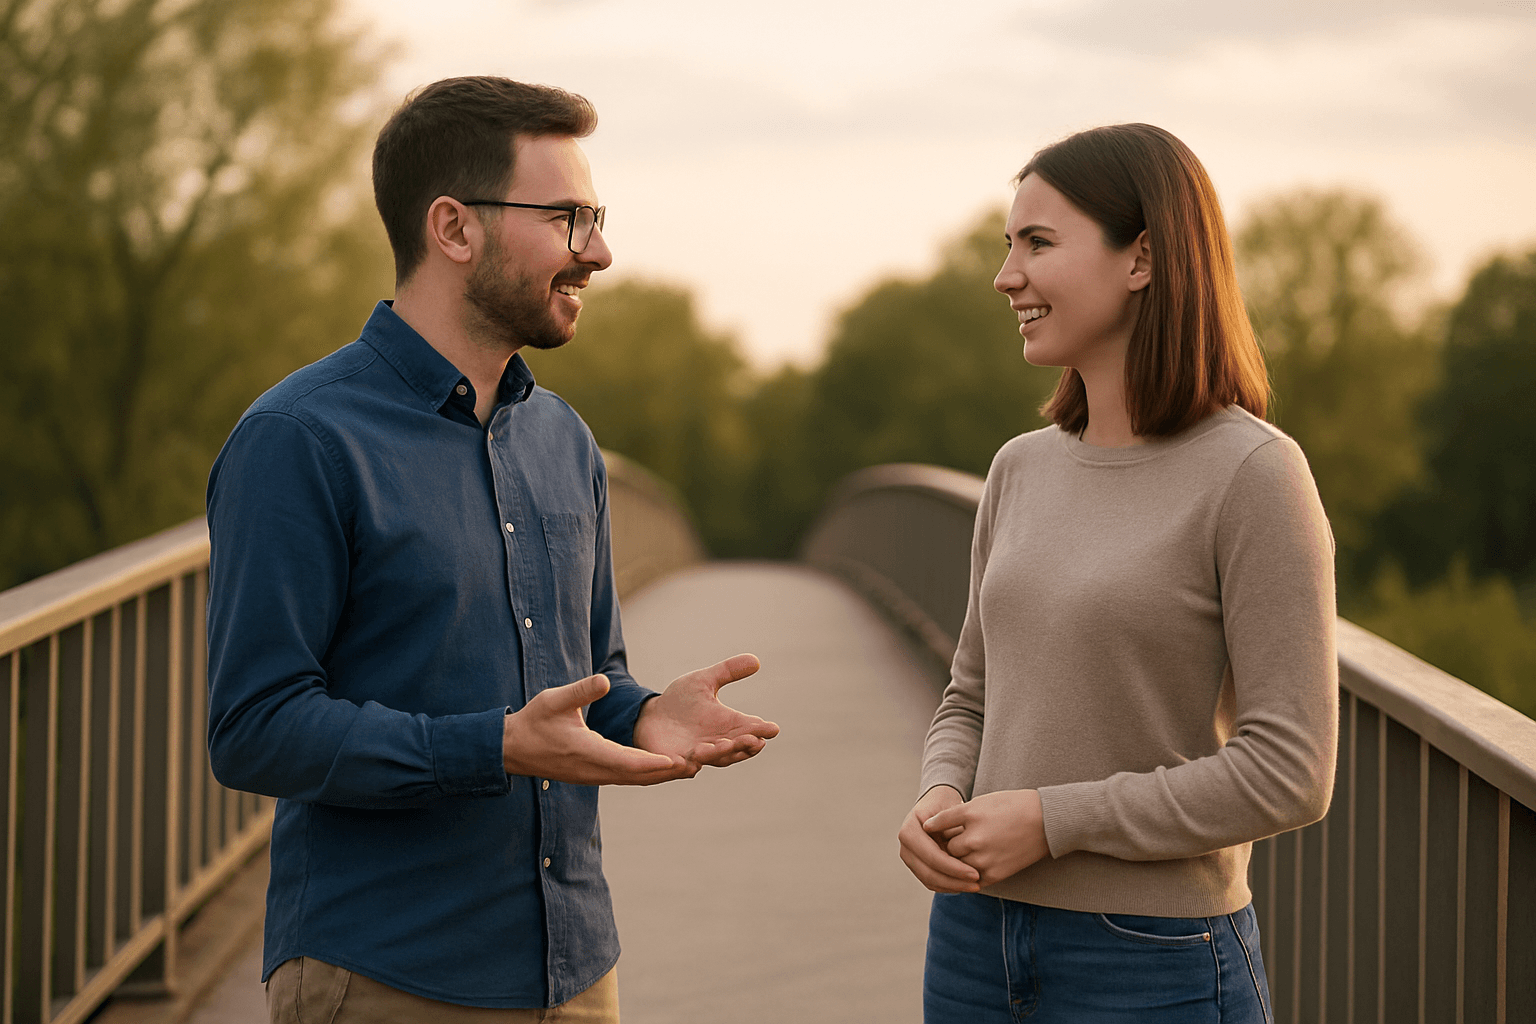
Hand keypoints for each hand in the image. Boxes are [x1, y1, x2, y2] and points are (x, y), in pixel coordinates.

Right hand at [503, 674, 689, 785]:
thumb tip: (605, 680)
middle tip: (698, 764)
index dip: (654, 763)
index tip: (678, 761)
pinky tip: (664, 768)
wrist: (512, 749)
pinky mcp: (593, 774)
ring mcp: (593, 775)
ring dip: (660, 774)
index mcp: (587, 752)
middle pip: (638, 776)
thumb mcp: (554, 700)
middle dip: (667, 771)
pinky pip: (625, 777)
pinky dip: (647, 773)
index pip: (627, 762)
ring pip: (634, 779)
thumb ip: (581, 691)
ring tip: (690, 767)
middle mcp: (594, 769)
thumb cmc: (533, 721)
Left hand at [631, 653, 779, 774]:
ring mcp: (696, 754)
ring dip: (720, 753)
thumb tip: (756, 660)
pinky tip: (690, 763)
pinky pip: (681, 768)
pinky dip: (686, 767)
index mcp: (727, 724)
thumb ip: (728, 672)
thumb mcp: (704, 681)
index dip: (761, 730)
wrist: (650, 716)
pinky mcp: (675, 761)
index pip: (749, 729)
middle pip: (736, 748)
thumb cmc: (680, 701)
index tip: (773, 729)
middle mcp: (716, 742)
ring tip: (725, 744)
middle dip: (744, 745)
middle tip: (755, 740)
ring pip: (713, 758)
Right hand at [898, 785, 980, 892]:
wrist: (935, 804)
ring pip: (929, 881)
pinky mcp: (915, 866)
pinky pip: (930, 882)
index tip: (975, 873)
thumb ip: (955, 832)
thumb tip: (967, 853)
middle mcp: (905, 846)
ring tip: (974, 886)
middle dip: (954, 881)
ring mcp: (908, 858)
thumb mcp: (952, 812)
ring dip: (952, 886)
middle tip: (977, 883)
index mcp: (909, 830)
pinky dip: (948, 886)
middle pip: (928, 873)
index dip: (954, 868)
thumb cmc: (946, 806)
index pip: (932, 856)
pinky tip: (965, 885)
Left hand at [922, 789, 1048, 886]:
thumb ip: (957, 815)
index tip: (930, 829)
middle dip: (952, 845)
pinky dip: (970, 875)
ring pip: (957, 865)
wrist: (1046, 821)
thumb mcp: (983, 802)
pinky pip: (971, 880)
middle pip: (949, 848)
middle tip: (956, 842)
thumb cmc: (1013, 807)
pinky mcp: (995, 874)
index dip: (935, 827)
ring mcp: (984, 858)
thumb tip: (933, 826)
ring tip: (970, 853)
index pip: (939, 823)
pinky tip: (974, 866)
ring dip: (960, 861)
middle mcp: (974, 837)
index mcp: (970, 814)